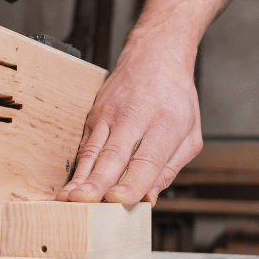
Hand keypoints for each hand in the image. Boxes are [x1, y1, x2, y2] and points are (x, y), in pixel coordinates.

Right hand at [56, 29, 203, 204]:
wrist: (154, 56)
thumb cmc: (175, 98)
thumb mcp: (189, 135)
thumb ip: (169, 169)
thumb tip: (148, 198)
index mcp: (164, 123)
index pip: (146, 158)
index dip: (133, 181)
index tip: (120, 199)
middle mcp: (134, 117)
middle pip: (114, 155)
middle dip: (99, 181)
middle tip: (86, 203)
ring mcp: (110, 115)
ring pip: (93, 151)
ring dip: (81, 177)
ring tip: (69, 200)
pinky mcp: (94, 115)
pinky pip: (84, 147)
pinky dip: (77, 169)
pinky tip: (69, 188)